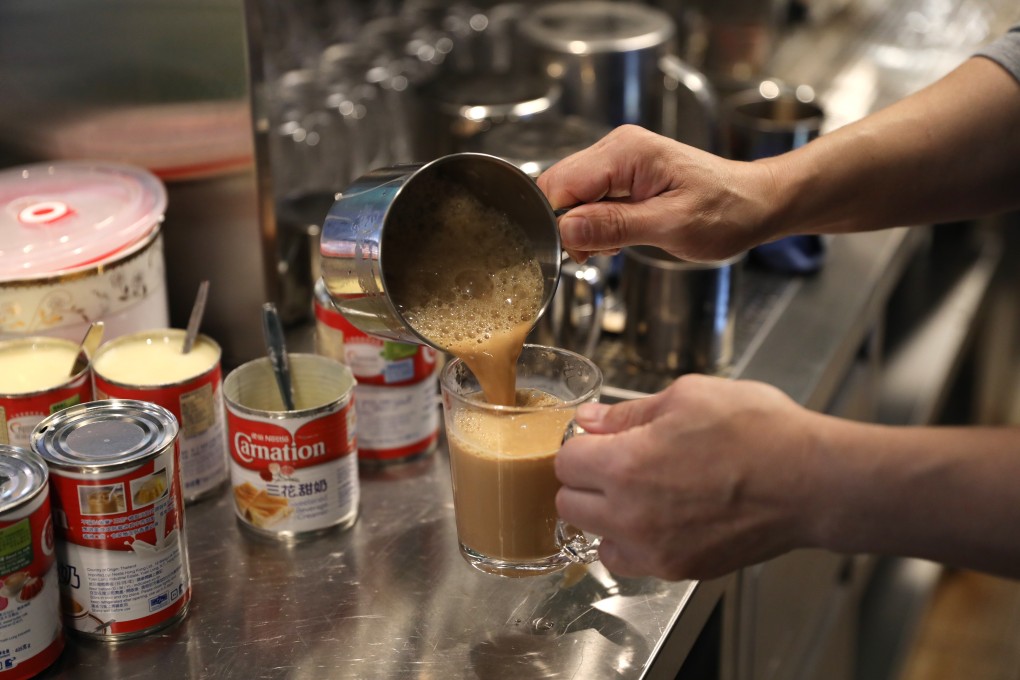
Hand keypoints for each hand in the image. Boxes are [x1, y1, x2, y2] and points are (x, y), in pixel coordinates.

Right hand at [537, 125, 777, 263]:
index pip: (560, 184)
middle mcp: (617, 148)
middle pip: (559, 187)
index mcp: (626, 153)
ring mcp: (619, 159)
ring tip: (617, 243)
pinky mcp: (623, 173)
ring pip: (571, 195)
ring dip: (583, 226)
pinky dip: (595, 222)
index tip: (580, 251)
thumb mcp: (671, 225)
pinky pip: (589, 197)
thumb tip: (566, 229)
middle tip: (599, 252)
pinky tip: (619, 235)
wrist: (756, 203)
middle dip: (569, 226)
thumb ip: (615, 225)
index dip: (559, 222)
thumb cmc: (726, 211)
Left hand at [555, 374, 827, 579]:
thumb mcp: (688, 397)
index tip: (599, 440)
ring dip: (604, 516)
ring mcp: (654, 549)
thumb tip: (590, 420)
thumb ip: (628, 414)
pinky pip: (630, 562)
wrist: (812, 481)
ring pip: (595, 538)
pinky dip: (633, 543)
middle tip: (616, 463)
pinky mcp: (679, 569)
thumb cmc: (760, 431)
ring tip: (639, 493)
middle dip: (585, 480)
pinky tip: (658, 518)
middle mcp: (631, 515)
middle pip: (569, 503)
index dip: (582, 445)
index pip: (565, 462)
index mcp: (626, 465)